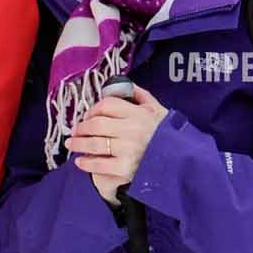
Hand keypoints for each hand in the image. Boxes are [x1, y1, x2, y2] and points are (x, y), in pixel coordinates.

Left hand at [66, 87, 166, 206]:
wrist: (180, 161)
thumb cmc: (167, 135)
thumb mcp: (158, 110)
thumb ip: (141, 95)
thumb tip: (124, 84)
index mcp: (138, 114)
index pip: (107, 105)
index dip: (93, 109)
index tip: (88, 116)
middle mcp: (132, 130)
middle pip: (96, 124)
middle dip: (82, 127)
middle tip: (75, 131)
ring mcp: (128, 150)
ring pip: (94, 143)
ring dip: (78, 144)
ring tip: (71, 144)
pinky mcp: (125, 168)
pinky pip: (99, 164)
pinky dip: (86, 163)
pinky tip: (80, 162)